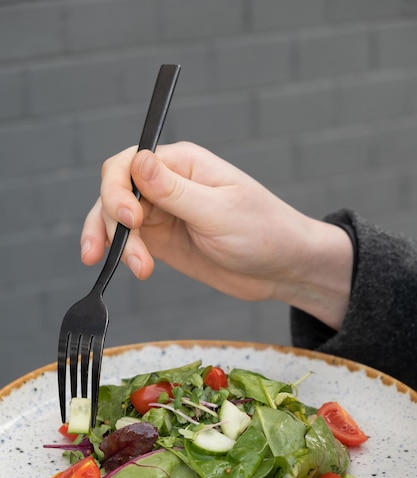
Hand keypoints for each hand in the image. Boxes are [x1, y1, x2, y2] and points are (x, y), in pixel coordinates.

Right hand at [81, 142, 352, 329]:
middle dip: (113, 222)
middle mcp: (166, 184)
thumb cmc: (264, 232)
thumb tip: (137, 159)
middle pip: (115, 192)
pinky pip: (128, 241)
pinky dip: (119, 253)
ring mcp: (163, 212)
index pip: (128, 164)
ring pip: (116, 219)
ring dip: (114, 243)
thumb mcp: (219, 212)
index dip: (117, 189)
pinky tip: (122, 267)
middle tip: (133, 256)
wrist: (282, 268)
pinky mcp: (162, 239)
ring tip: (137, 269)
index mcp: (182, 164)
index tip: (128, 219)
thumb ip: (175, 191)